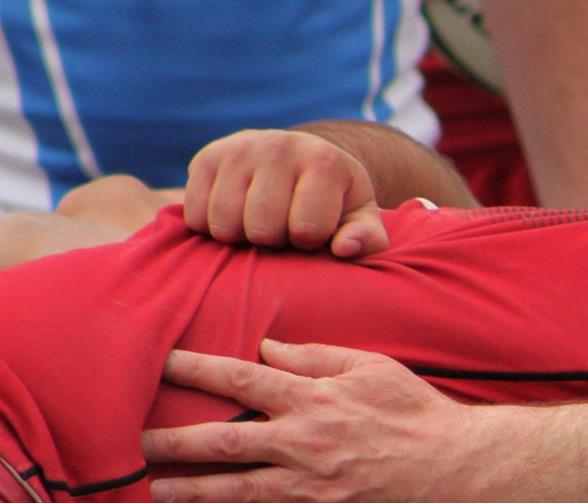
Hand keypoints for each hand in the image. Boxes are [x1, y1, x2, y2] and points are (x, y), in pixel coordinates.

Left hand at [143, 340, 465, 502]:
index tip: (161, 365)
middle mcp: (304, 442)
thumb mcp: (373, 368)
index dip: (196, 370)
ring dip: (192, 494)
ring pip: (237, 492)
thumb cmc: (419, 413)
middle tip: (138, 445)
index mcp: (312, 399)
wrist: (460, 467)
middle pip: (222, 440)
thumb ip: (316, 357)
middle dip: (173, 443)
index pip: (240, 378)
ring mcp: (314, 489)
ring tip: (157, 495)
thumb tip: (268, 347)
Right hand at [184, 129, 387, 257]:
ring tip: (260, 222)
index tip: (314, 229)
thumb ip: (367, 237)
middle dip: (275, 241)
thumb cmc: (334, 202)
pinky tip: (236, 215)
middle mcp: (279, 145)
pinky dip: (213, 228)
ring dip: (242, 237)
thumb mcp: (361, 218)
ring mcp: (238, 148)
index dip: (310, 241)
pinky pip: (197, 216)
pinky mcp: (206, 158)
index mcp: (324, 160)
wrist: (299, 161)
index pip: (307, 228)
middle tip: (284, 227)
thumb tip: (344, 248)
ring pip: (225, 224)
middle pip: (262, 229)